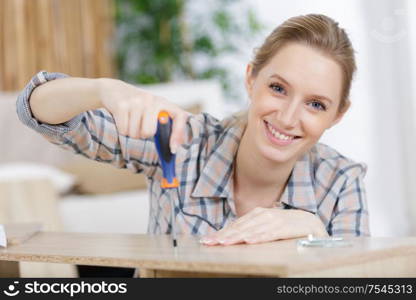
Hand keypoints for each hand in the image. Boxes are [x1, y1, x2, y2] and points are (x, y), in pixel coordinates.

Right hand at [97, 78, 190, 152]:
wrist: (113, 89)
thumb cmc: (137, 107)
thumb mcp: (153, 111)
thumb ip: (164, 126)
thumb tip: (173, 149)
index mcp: (163, 102)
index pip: (180, 116)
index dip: (178, 134)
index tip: (173, 149)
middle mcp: (151, 99)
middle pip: (149, 132)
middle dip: (143, 135)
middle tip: (140, 128)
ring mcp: (136, 101)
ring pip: (135, 134)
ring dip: (131, 133)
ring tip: (130, 121)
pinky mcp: (121, 105)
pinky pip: (123, 130)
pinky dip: (122, 130)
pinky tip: (122, 119)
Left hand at [200, 207, 327, 245]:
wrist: (311, 222)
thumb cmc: (286, 226)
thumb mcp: (266, 226)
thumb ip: (251, 229)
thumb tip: (231, 237)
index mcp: (257, 214)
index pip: (236, 225)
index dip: (221, 233)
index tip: (207, 240)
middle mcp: (264, 215)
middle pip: (241, 227)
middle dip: (225, 235)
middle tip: (211, 242)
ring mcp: (276, 220)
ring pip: (253, 229)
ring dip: (239, 236)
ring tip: (225, 243)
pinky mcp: (287, 227)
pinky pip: (272, 233)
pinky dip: (261, 236)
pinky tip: (250, 241)